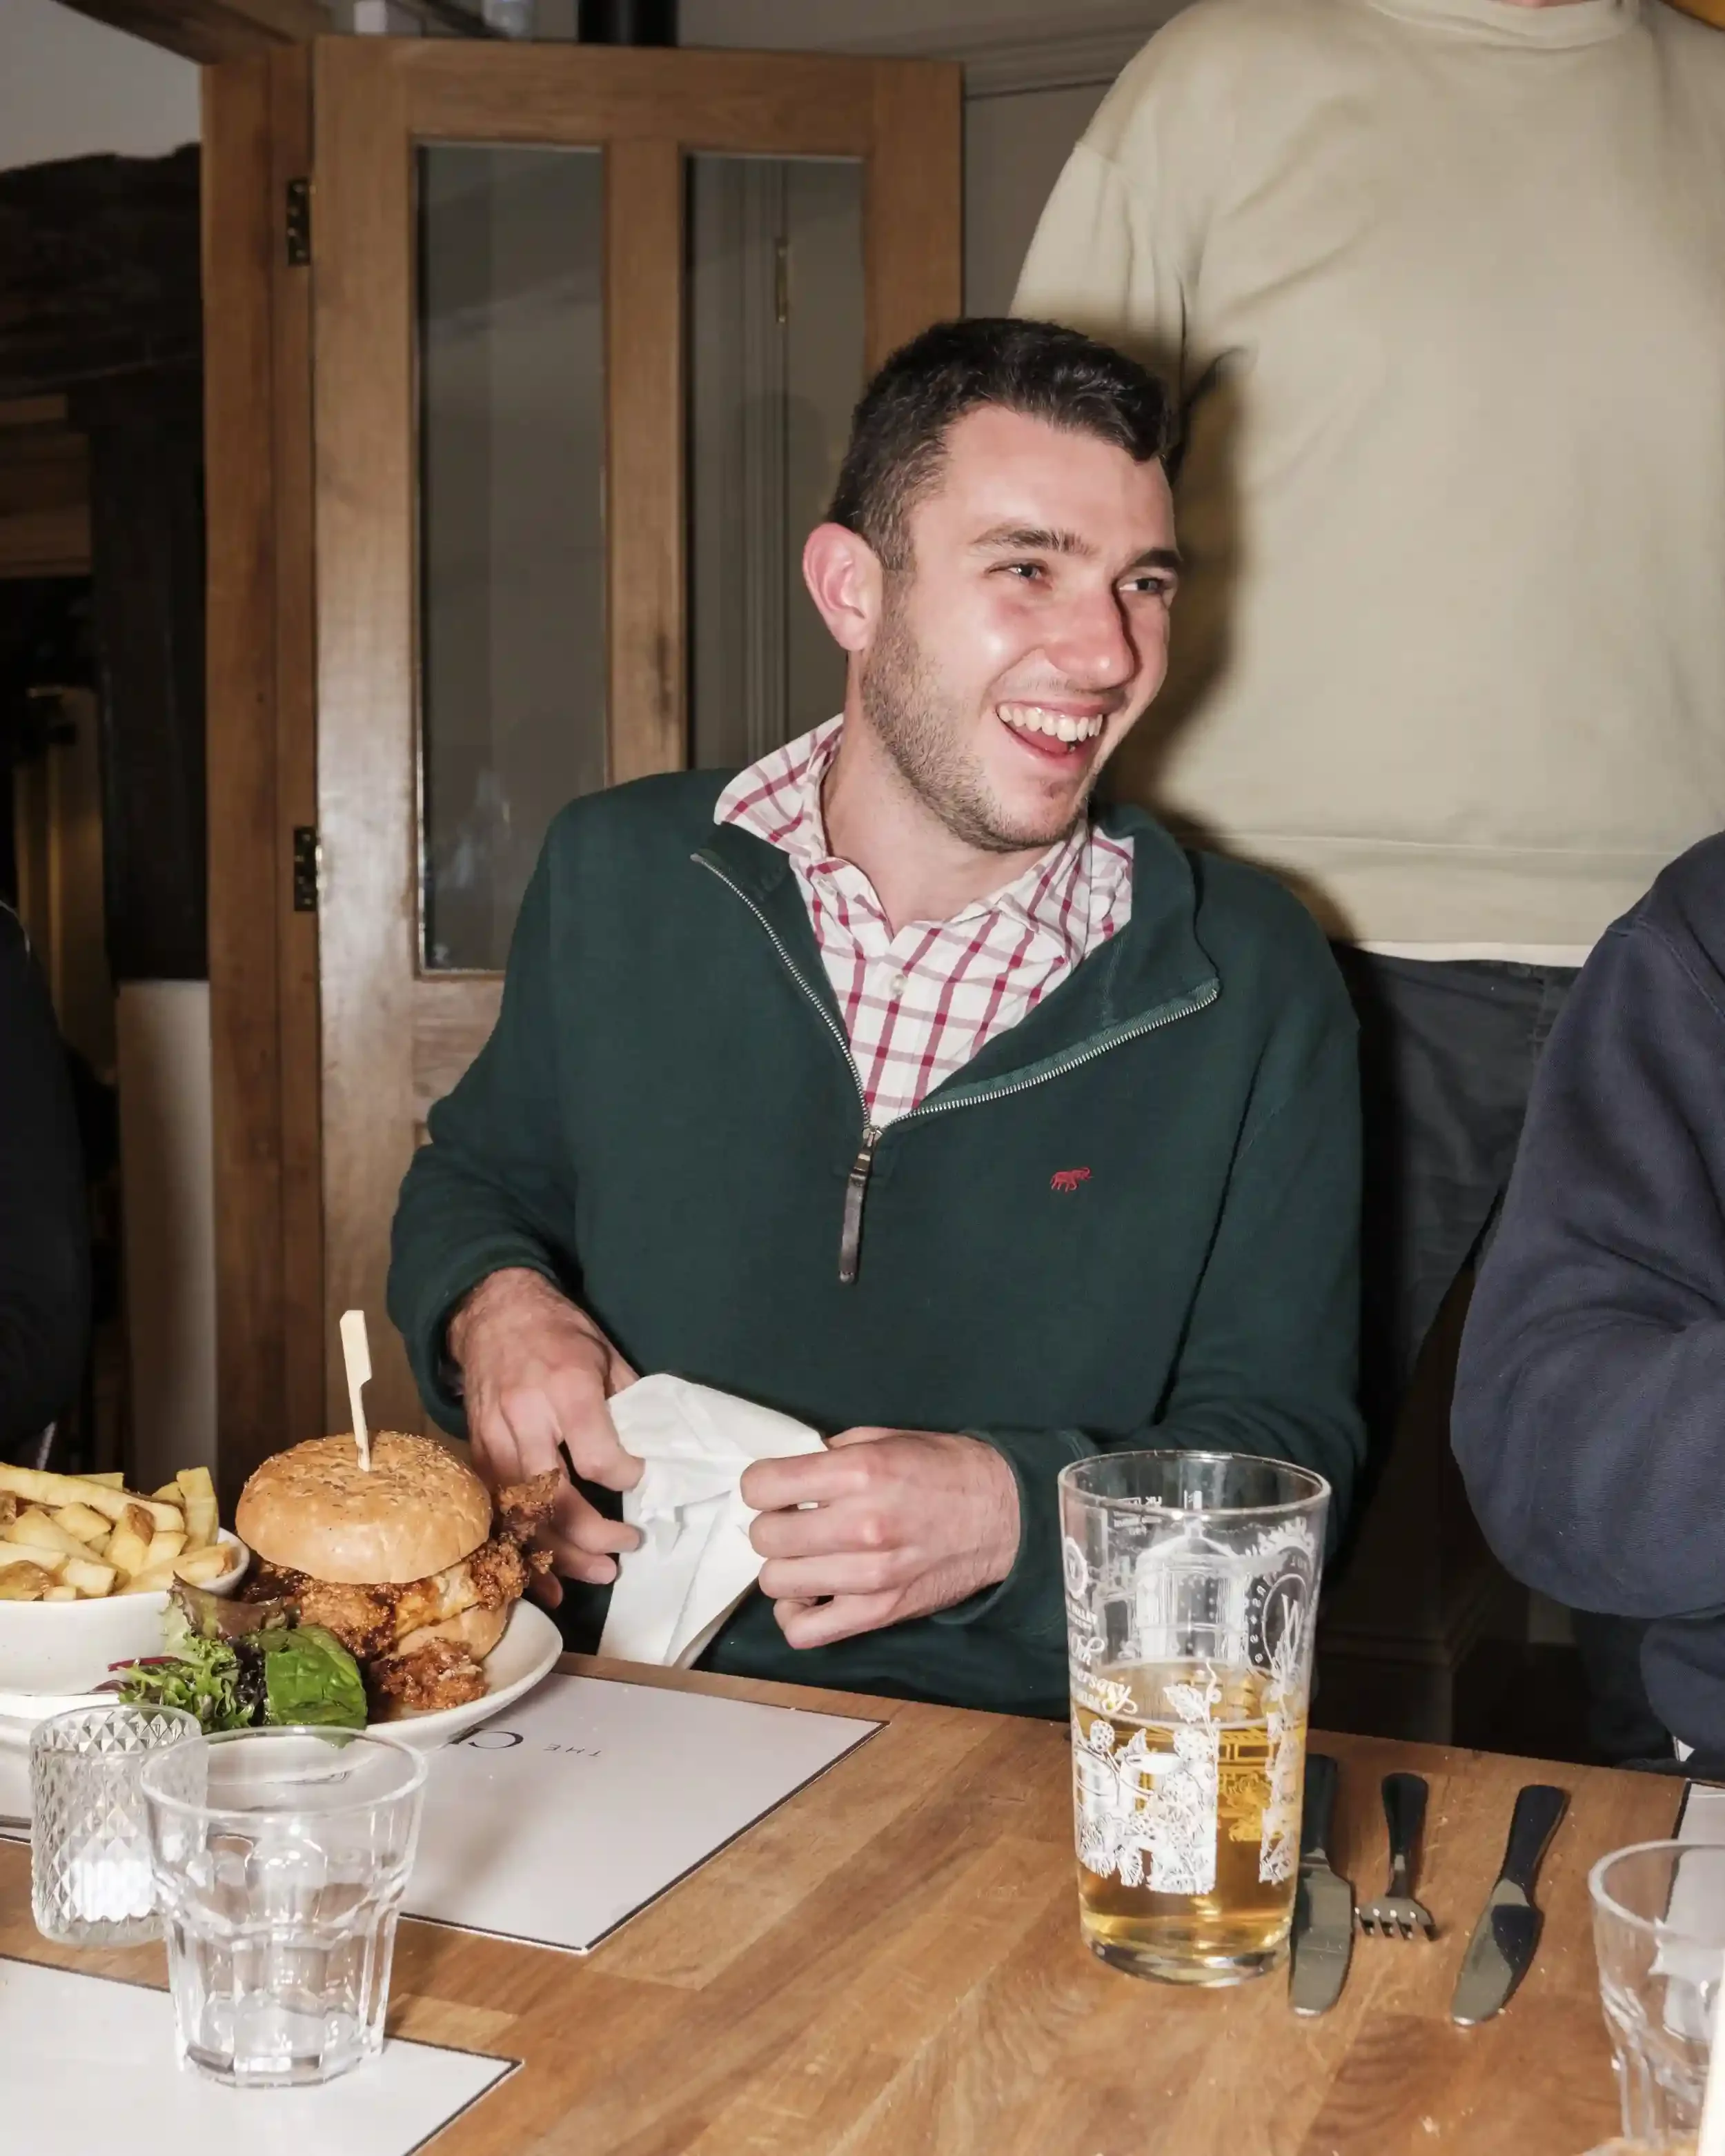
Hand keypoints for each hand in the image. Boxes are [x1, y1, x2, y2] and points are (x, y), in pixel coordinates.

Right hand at [447, 1268, 642, 1604]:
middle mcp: (526, 1418)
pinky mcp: (477, 1453)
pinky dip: (523, 1549)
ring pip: (523, 1514)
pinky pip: (498, 1512)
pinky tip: (546, 1578)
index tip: (644, 1483)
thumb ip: (628, 1402)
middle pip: (554, 1497)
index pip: (597, 1456)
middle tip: (626, 1549)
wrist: (491, 1310)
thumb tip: (654, 1452)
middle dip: (592, 1534)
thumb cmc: (557, 1330)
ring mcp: (495, 1439)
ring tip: (599, 1572)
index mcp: (566, 1388)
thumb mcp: (605, 1352)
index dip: (625, 1478)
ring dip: (560, 1554)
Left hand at [741, 1428, 1020, 1649]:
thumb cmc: (944, 1469)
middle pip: (765, 1538)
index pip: (761, 1487)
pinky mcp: (878, 1613)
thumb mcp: (886, 1439)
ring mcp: (869, 1577)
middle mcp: (860, 1525)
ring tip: (807, 1554)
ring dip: (784, 1567)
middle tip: (797, 1520)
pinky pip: (804, 1632)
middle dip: (773, 1525)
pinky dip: (796, 1614)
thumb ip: (832, 1455)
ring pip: (777, 1583)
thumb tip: (790, 1475)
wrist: (1005, 1514)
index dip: (761, 1486)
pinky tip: (810, 1593)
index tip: (776, 1489)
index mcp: (858, 1473)